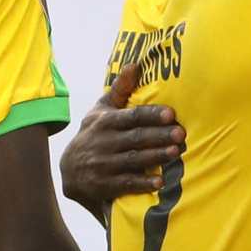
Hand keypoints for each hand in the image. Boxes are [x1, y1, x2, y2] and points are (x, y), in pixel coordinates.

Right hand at [60, 63, 185, 226]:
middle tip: (181, 133)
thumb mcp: (101, 111)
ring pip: (133, 160)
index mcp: (105, 122)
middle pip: (135, 138)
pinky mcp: (104, 185)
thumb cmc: (94, 134)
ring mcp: (103, 165)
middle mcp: (103, 142)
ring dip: (155, 157)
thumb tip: (134, 65)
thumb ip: (120, 90)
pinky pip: (126, 183)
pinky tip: (160, 182)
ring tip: (175, 153)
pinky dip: (143, 183)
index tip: (171, 113)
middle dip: (159, 135)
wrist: (70, 171)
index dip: (151, 114)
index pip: (132, 116)